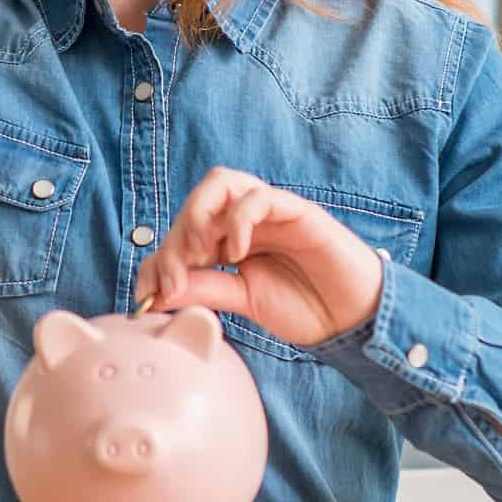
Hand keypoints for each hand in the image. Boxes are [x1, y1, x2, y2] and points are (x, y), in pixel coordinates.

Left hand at [133, 168, 384, 346]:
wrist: (354, 318)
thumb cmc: (305, 305)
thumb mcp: (243, 300)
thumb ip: (205, 288)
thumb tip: (157, 291)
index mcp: (228, 239)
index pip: (181, 233)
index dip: (157, 260)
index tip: (146, 296)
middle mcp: (245, 218)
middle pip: (195, 202)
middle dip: (174, 240)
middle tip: (173, 280)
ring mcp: (270, 211)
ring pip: (221, 182)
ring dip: (198, 215)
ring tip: (199, 254)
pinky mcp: (296, 210)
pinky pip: (259, 197)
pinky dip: (239, 219)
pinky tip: (236, 252)